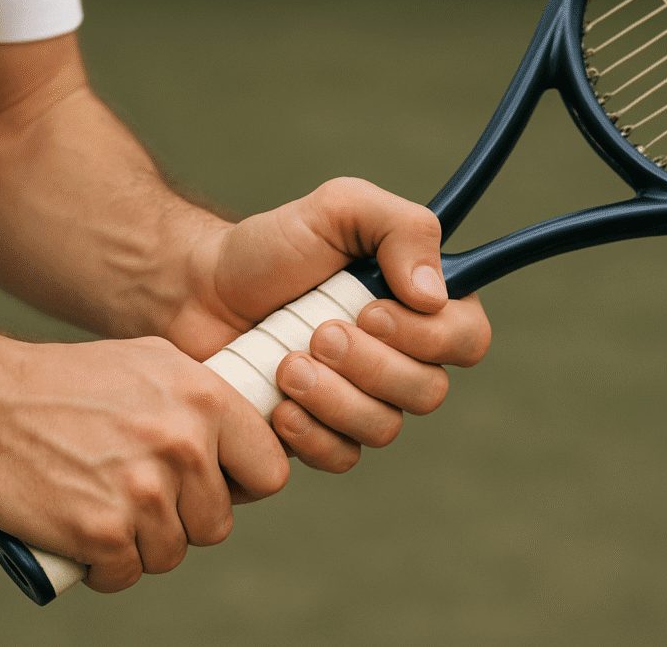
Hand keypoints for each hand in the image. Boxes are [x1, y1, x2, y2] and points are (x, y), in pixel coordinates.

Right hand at [0, 337, 287, 592]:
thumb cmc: (65, 382)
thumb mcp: (152, 362)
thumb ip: (203, 399)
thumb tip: (245, 437)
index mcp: (205, 398)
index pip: (270, 470)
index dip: (242, 485)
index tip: (214, 485)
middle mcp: (184, 444)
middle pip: (218, 522)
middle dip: (183, 518)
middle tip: (141, 495)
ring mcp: (145, 490)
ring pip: (173, 552)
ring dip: (142, 543)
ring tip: (107, 506)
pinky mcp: (104, 531)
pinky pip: (127, 574)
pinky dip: (105, 566)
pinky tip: (84, 533)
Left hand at [164, 177, 490, 473]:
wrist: (197, 291)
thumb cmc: (270, 248)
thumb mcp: (338, 209)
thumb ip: (402, 228)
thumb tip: (435, 295)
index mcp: (419, 305)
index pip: (469, 339)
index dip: (429, 337)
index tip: (370, 309)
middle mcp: (402, 357)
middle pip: (429, 391)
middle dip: (370, 365)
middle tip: (317, 334)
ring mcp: (363, 400)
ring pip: (385, 428)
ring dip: (334, 398)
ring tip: (286, 365)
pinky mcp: (322, 434)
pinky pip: (344, 457)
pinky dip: (311, 435)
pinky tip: (278, 406)